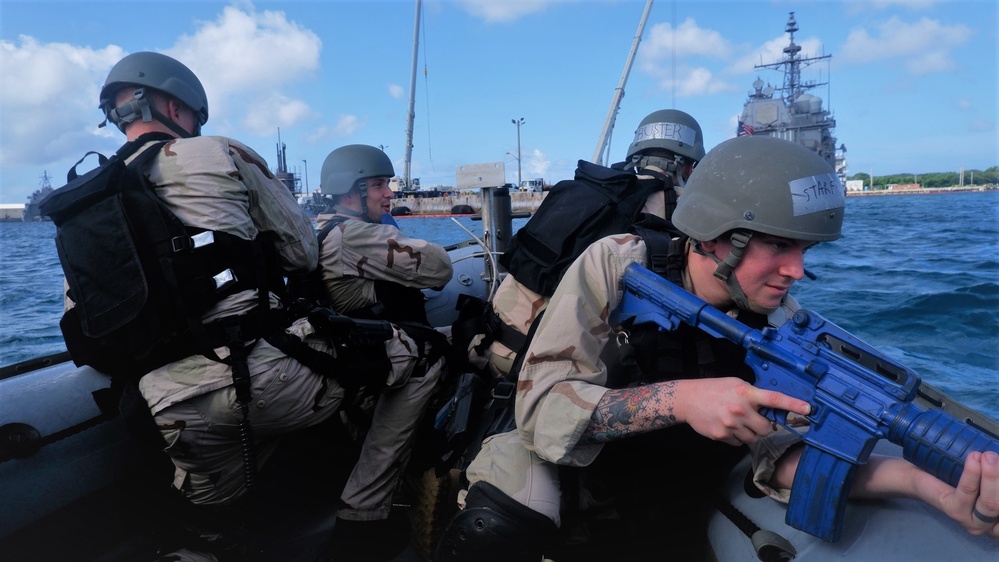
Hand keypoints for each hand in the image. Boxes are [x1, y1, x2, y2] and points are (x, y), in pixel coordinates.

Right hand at [676, 377, 809, 445]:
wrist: (687, 399)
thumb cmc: (712, 389)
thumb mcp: (735, 384)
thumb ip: (752, 394)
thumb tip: (769, 407)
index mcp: (746, 393)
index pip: (775, 399)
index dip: (793, 405)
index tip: (809, 409)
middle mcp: (741, 409)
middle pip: (766, 428)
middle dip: (762, 426)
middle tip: (752, 420)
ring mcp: (731, 425)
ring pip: (753, 438)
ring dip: (748, 433)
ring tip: (735, 422)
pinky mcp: (722, 436)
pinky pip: (738, 443)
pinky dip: (735, 437)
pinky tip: (725, 427)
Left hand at [936, 451, 998, 538]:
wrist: (921, 475)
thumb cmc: (958, 475)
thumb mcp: (988, 478)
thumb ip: (995, 476)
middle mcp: (993, 526)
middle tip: (994, 456)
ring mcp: (973, 521)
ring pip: (991, 504)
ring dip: (992, 477)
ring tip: (988, 456)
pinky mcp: (954, 512)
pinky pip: (968, 492)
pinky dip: (972, 475)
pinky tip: (974, 459)